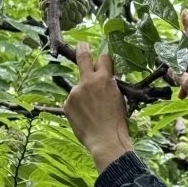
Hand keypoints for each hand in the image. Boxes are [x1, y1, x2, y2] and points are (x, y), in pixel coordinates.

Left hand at [63, 43, 133, 172]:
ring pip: (79, 88)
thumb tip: (108, 79)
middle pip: (83, 57)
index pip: (103, 58)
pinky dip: (78, 108)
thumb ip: (111, 85)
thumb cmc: (117, 122)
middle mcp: (87, 81)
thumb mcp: (120, 98)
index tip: (102, 62)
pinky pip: (73, 102)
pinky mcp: (67, 104)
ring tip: (93, 113)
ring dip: (84, 96)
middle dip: (83, 49)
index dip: (104, 61)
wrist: (106, 140)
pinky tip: (86, 118)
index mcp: (104, 78)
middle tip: (82, 45)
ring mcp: (75, 92)